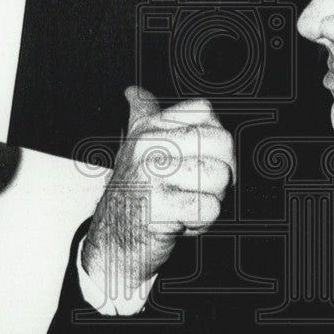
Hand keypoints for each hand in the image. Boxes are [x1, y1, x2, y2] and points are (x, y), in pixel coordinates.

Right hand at [82, 86, 234, 294]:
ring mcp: (151, 176)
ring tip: (185, 204)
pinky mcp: (158, 208)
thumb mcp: (136, 148)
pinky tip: (180, 221)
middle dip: (220, 172)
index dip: (214, 140)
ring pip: (220, 177)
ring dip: (210, 199)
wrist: (112, 242)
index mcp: (149, 128)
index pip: (206, 112)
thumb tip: (133, 92)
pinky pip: (210, 208)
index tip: (198, 158)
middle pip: (222, 142)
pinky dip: (202, 222)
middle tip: (196, 187)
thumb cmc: (134, 194)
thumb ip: (142, 115)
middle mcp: (148, 146)